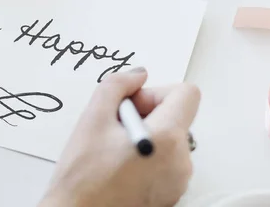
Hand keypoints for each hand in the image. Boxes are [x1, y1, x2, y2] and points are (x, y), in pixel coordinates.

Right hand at [40, 70, 199, 206]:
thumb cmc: (82, 177)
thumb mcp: (92, 118)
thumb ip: (117, 85)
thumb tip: (137, 76)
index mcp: (167, 139)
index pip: (187, 94)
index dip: (157, 92)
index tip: (133, 105)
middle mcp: (181, 162)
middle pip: (176, 116)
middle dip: (147, 113)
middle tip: (115, 128)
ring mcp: (178, 181)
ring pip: (170, 139)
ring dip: (146, 135)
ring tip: (114, 150)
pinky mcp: (170, 194)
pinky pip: (167, 161)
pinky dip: (148, 156)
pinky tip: (120, 166)